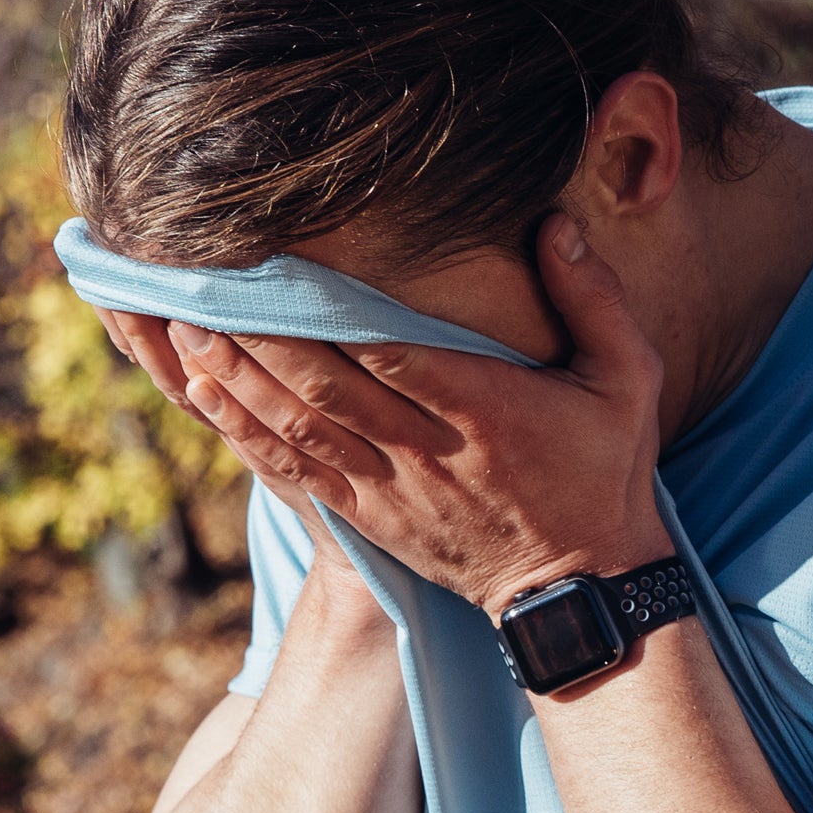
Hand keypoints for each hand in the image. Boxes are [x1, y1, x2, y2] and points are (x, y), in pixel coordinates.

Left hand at [103, 218, 668, 608]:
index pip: (388, 350)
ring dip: (236, 375)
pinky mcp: (369, 516)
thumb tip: (553, 225)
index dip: (326, 307)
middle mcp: (429, 451)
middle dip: (258, 332)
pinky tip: (203, 391)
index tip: (279, 256)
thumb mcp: (627, 382)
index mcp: (487, 411)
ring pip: (298, 425)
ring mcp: (392, 489)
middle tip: (202, 278)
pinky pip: (294, 471)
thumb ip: (595, 301)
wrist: (581, 587)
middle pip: (325, 384)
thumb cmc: (605, 471)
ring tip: (185, 321)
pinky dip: (244, 432)